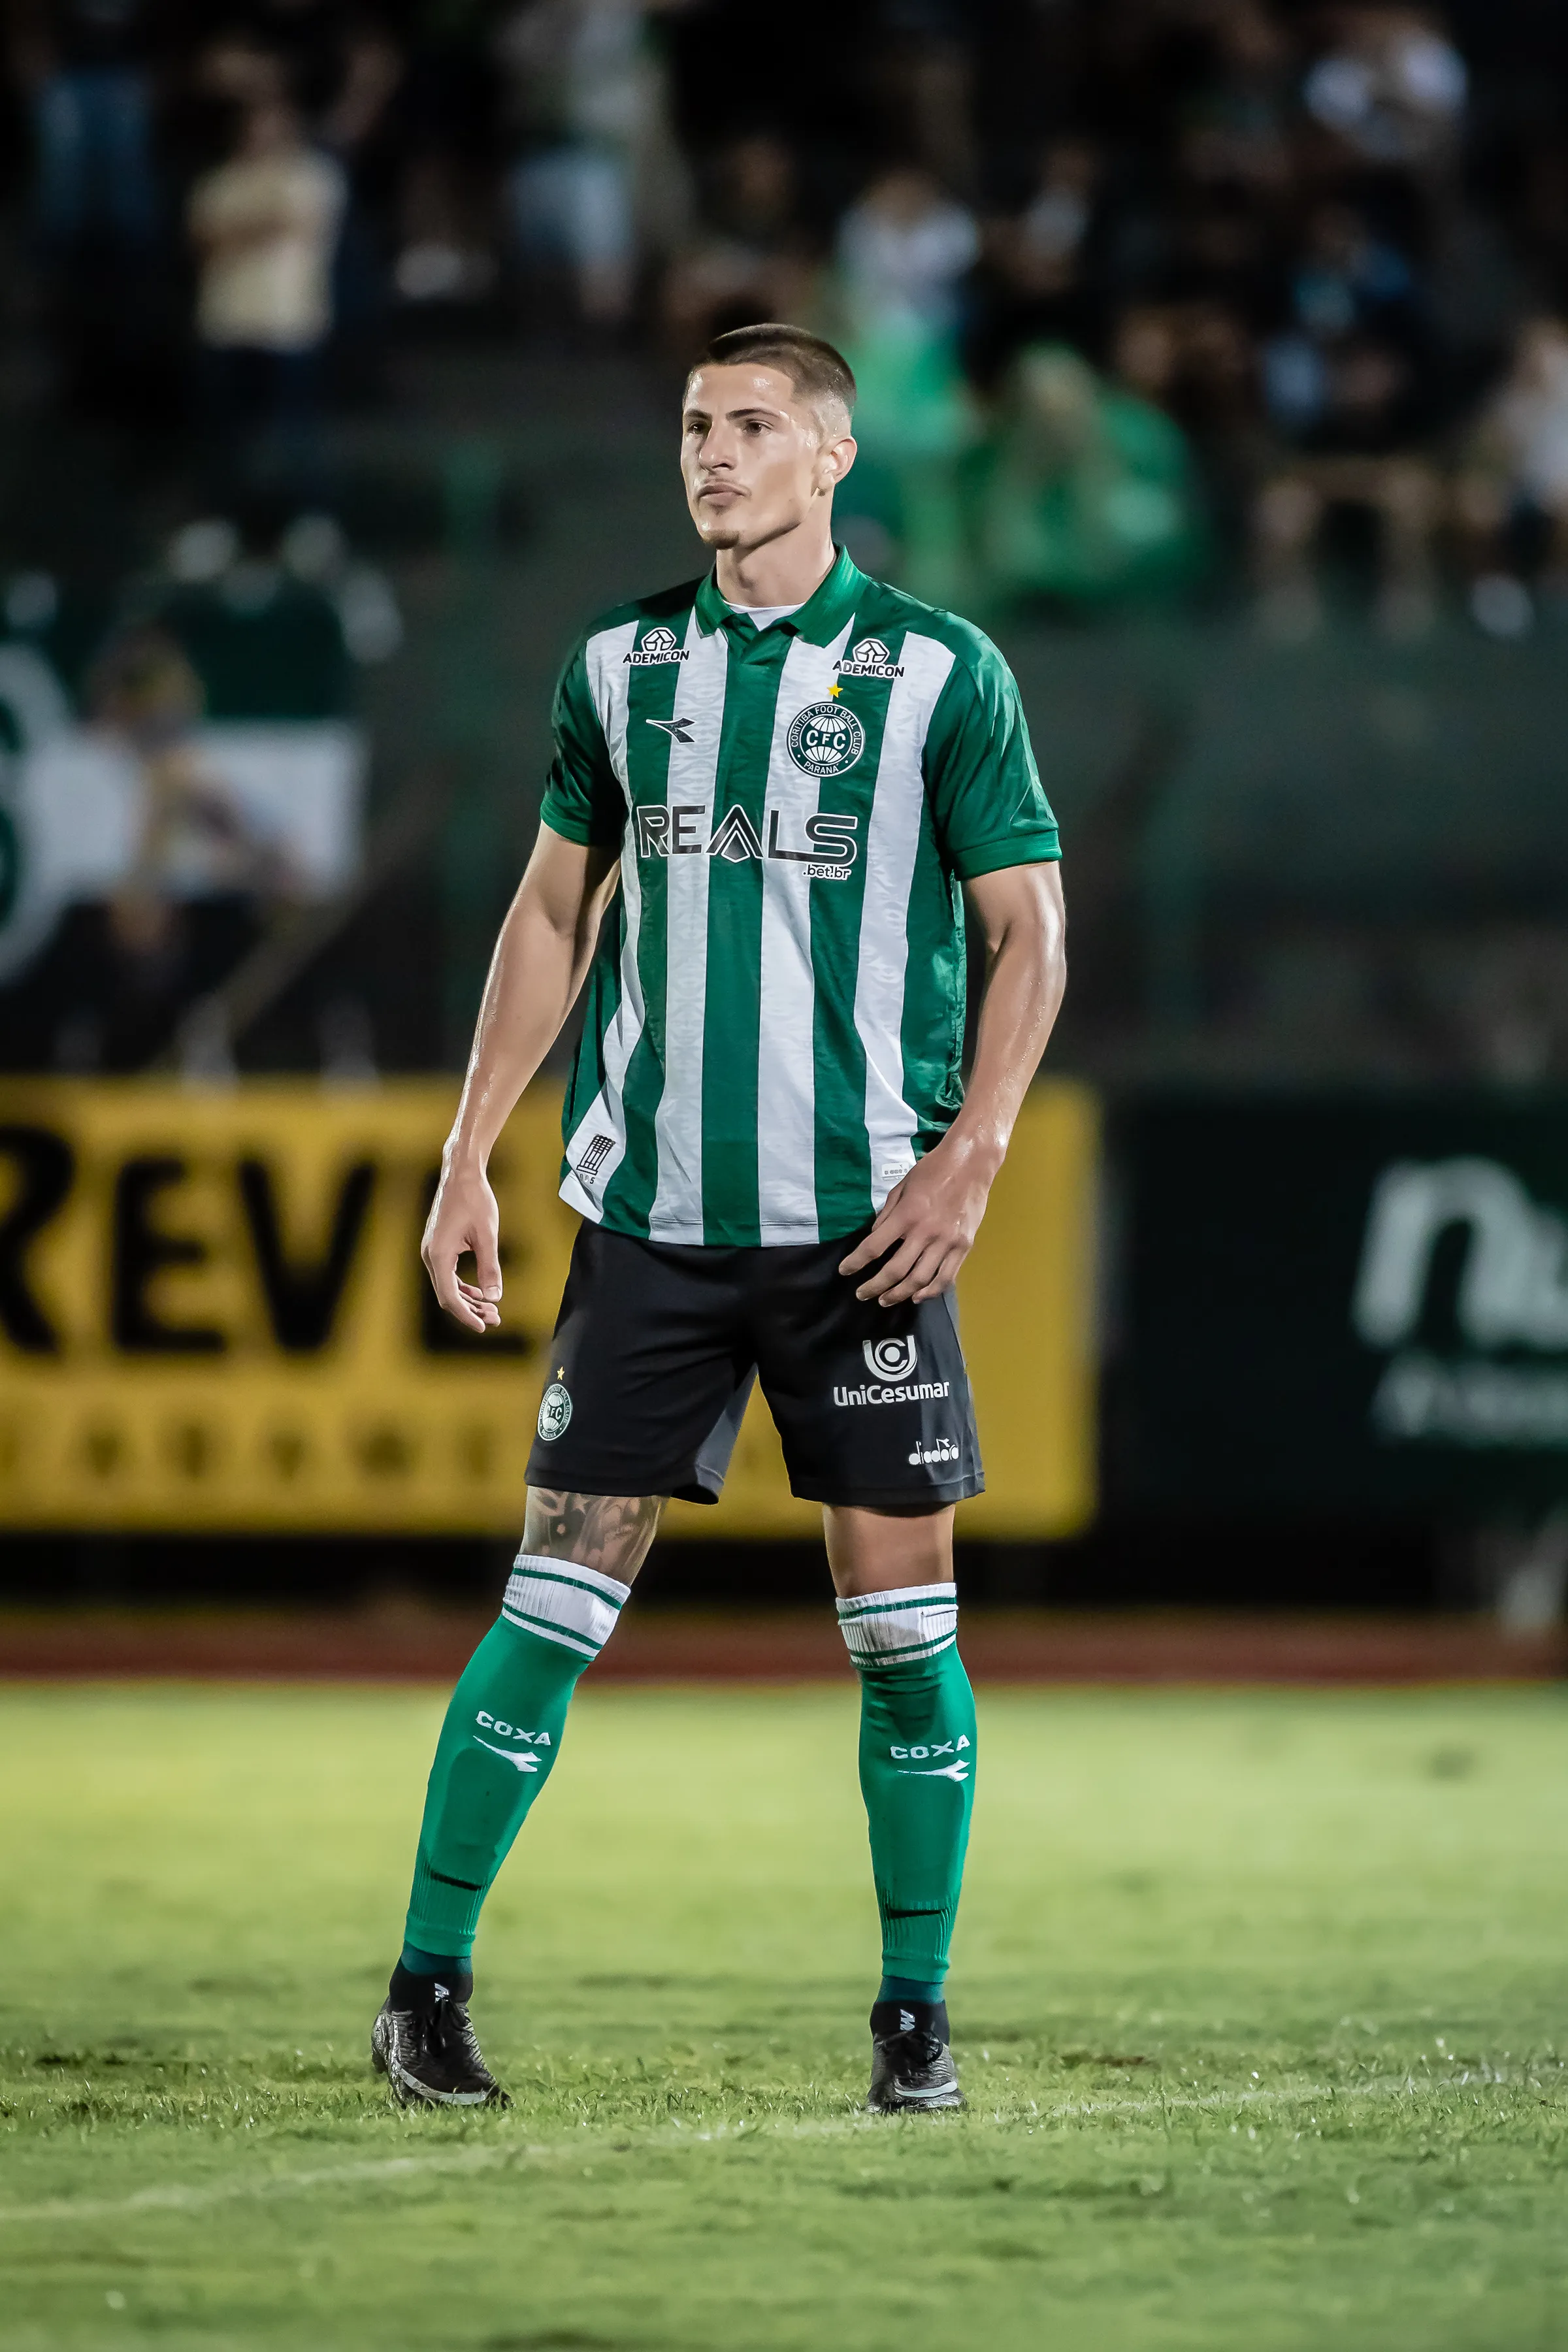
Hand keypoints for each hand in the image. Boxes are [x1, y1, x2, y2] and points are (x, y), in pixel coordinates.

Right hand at [421, 1156, 501, 1332]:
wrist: (460, 1174)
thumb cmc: (475, 1200)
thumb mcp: (487, 1235)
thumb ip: (490, 1267)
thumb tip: (494, 1297)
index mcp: (439, 1255)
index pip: (449, 1297)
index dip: (466, 1316)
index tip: (484, 1327)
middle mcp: (430, 1256)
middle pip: (447, 1295)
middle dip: (471, 1310)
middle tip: (496, 1319)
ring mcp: (432, 1251)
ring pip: (447, 1286)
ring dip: (468, 1299)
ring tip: (492, 1310)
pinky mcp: (437, 1246)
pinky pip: (447, 1274)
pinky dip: (462, 1286)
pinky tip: (479, 1292)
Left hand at [837, 1129, 999, 1306]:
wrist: (971, 1163)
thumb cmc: (932, 1170)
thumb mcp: (901, 1186)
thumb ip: (887, 1214)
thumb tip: (874, 1237)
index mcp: (907, 1214)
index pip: (874, 1246)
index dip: (856, 1262)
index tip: (845, 1271)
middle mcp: (926, 1232)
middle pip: (896, 1270)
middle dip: (875, 1286)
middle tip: (862, 1294)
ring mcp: (947, 1242)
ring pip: (920, 1280)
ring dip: (900, 1294)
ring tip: (885, 1300)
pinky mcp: (964, 1247)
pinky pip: (946, 1277)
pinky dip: (930, 1291)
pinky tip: (917, 1296)